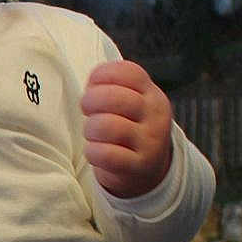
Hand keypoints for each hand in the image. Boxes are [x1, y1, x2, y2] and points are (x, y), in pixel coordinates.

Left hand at [81, 59, 171, 197]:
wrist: (148, 169)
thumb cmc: (129, 128)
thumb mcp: (132, 103)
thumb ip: (114, 87)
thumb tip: (92, 82)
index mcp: (152, 94)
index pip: (129, 72)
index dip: (103, 75)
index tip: (92, 85)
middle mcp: (155, 115)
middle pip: (115, 97)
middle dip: (90, 101)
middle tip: (86, 110)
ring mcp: (150, 142)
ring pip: (108, 126)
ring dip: (90, 129)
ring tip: (92, 133)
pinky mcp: (139, 166)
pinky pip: (106, 154)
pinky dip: (93, 152)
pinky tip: (95, 151)